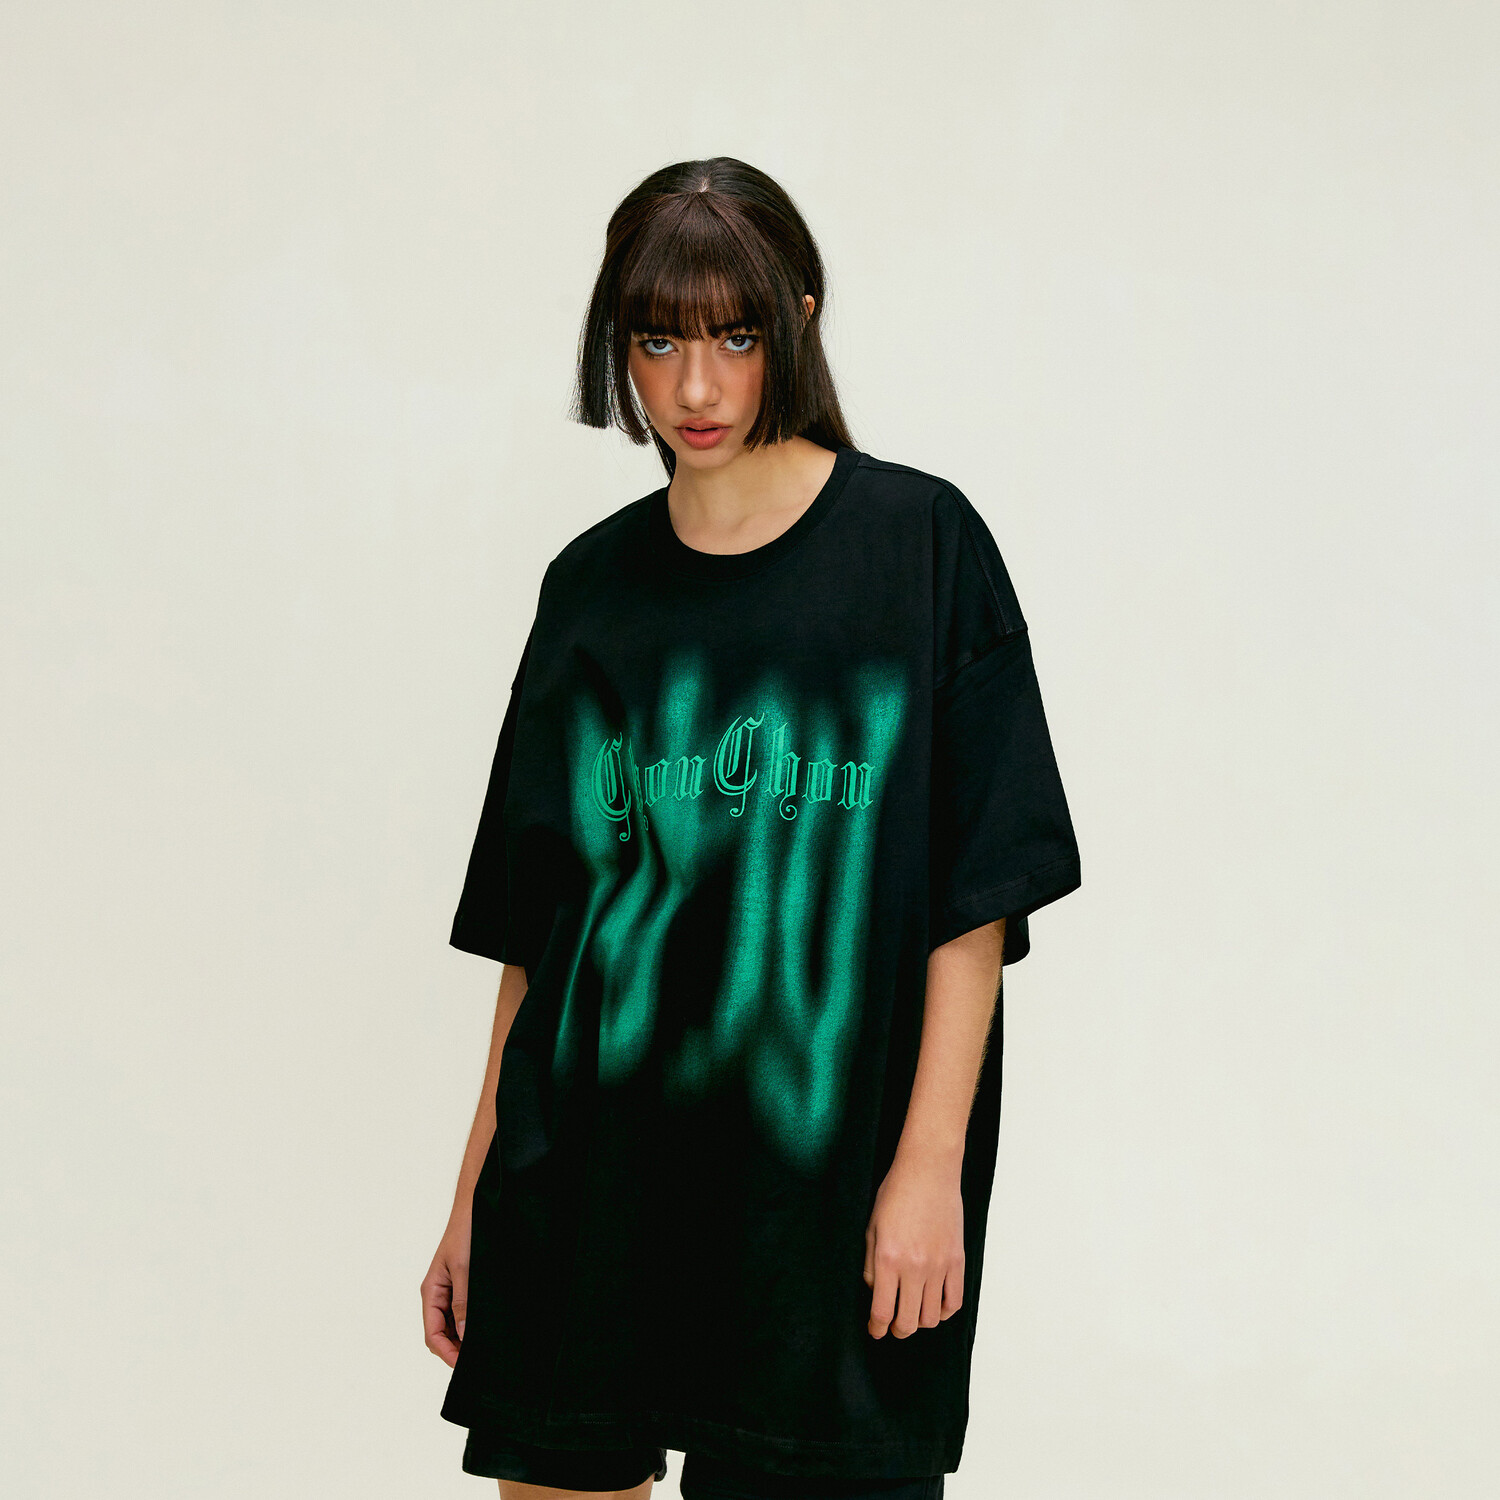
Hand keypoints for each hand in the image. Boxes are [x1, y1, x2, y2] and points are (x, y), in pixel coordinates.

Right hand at [421, 1211, 470, 1367]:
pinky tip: (487, 1327)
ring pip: (454, 1325)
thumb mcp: (464, 1269)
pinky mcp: (464, 1284)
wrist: (477, 1206)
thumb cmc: (466, 1233)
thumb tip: (464, 1335)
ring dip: (465, 1338)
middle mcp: (439, 1294)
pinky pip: (464, 1311)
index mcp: (431, 1292)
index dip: (446, 1353)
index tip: (465, 1365)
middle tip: (480, 1361)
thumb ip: (462, 1302)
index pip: (432, 1335)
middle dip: (456, 1349)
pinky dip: (472, 1323)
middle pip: (442, 1334)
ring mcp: (451, 1290)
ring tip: (485, 1347)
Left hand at [863, 1153, 964, 1338]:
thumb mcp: (871, 1227)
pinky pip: (954, 1301)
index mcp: (888, 1259)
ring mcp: (939, 1266)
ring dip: (919, 1321)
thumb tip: (875, 1293)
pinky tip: (934, 1305)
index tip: (874, 1331)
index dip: (876, 1328)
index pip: (882, 1311)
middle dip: (897, 1330)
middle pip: (907, 1322)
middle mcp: (915, 1268)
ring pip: (931, 1317)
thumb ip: (870, 1265)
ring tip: (912, 1313)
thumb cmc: (896, 1193)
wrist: (928, 1171)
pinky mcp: (957, 1261)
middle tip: (892, 1326)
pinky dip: (943, 1311)